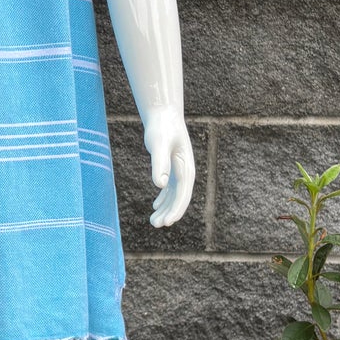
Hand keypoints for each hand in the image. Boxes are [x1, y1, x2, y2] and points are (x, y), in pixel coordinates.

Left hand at [143, 113, 194, 228]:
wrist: (163, 114)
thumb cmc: (161, 128)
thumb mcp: (158, 144)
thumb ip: (159, 163)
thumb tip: (160, 185)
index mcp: (186, 168)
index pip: (183, 194)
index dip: (175, 209)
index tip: (167, 222)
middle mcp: (186, 171)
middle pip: (180, 198)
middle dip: (170, 213)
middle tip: (157, 224)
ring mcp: (180, 170)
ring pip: (174, 195)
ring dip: (166, 208)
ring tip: (153, 221)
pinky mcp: (172, 167)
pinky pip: (170, 188)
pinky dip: (164, 198)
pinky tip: (155, 206)